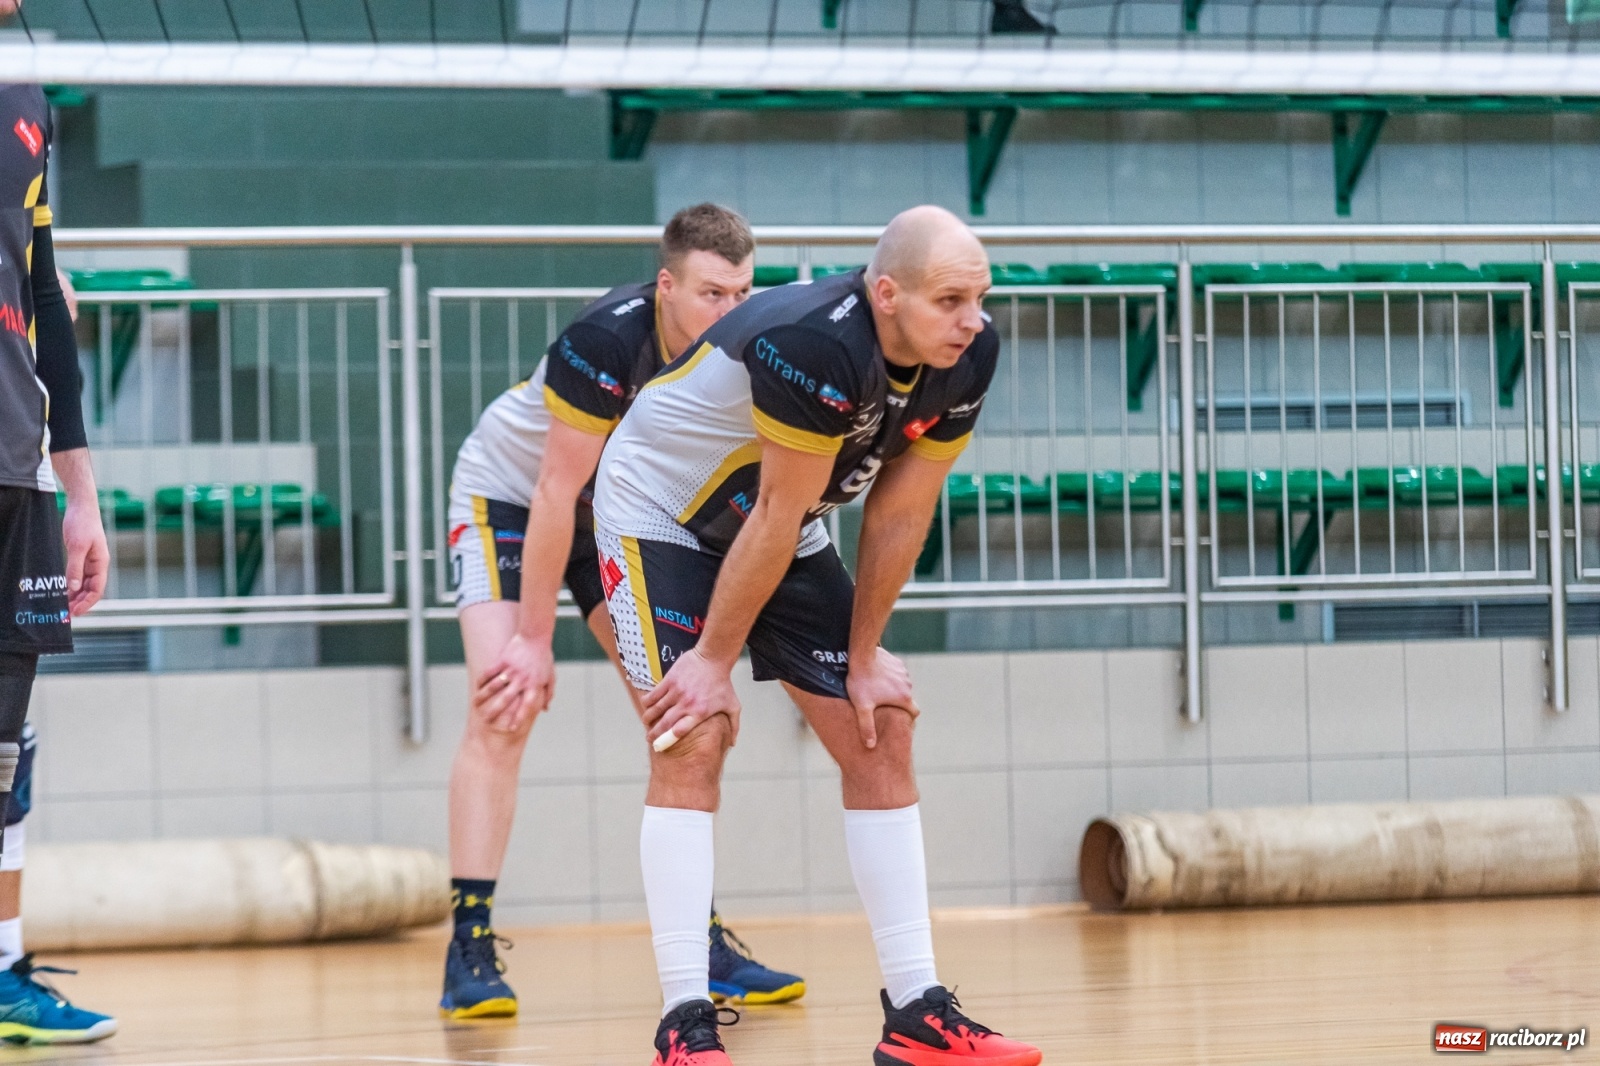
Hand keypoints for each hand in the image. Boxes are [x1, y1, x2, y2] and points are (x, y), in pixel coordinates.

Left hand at [59, 497, 106, 615]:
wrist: (81, 506)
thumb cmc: (82, 523)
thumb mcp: (77, 546)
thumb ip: (75, 567)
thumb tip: (74, 588)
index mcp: (101, 563)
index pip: (97, 589)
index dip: (88, 602)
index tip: (76, 611)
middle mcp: (97, 565)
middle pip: (92, 590)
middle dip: (81, 602)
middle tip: (67, 613)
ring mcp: (90, 561)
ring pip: (84, 585)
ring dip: (76, 596)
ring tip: (64, 606)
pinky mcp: (81, 557)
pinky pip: (78, 576)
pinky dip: (72, 585)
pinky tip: (63, 591)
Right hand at [472, 633, 554, 732]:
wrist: (535, 636)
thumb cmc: (544, 657)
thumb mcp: (550, 676)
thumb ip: (548, 693)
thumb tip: (546, 709)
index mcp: (534, 684)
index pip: (526, 706)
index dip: (519, 718)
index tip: (512, 729)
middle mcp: (522, 679)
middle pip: (507, 699)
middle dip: (496, 711)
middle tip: (486, 722)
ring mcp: (511, 670)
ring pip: (494, 686)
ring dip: (484, 696)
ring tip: (476, 705)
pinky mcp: (503, 660)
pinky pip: (489, 672)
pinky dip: (482, 680)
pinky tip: (476, 687)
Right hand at [640, 647, 740, 748]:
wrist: (713, 658)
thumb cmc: (723, 683)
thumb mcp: (733, 705)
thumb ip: (733, 725)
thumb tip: (732, 744)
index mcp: (700, 713)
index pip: (679, 731)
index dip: (667, 739)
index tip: (661, 745)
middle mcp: (686, 704)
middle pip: (665, 723)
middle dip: (654, 733)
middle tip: (649, 738)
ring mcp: (676, 691)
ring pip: (656, 709)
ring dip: (648, 718)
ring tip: (646, 723)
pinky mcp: (670, 680)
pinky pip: (654, 694)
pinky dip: (648, 701)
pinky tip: (646, 705)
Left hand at [845, 646, 918, 749]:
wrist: (862, 655)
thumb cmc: (861, 682)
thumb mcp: (862, 707)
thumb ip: (867, 727)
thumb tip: (870, 745)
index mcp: (903, 698)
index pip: (914, 712)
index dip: (908, 717)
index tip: (898, 718)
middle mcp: (908, 685)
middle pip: (907, 699)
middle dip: (897, 702)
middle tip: (882, 704)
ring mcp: (904, 673)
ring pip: (902, 686)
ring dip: (894, 688)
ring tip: (877, 689)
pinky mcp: (897, 663)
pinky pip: (897, 673)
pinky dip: (890, 677)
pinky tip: (877, 677)